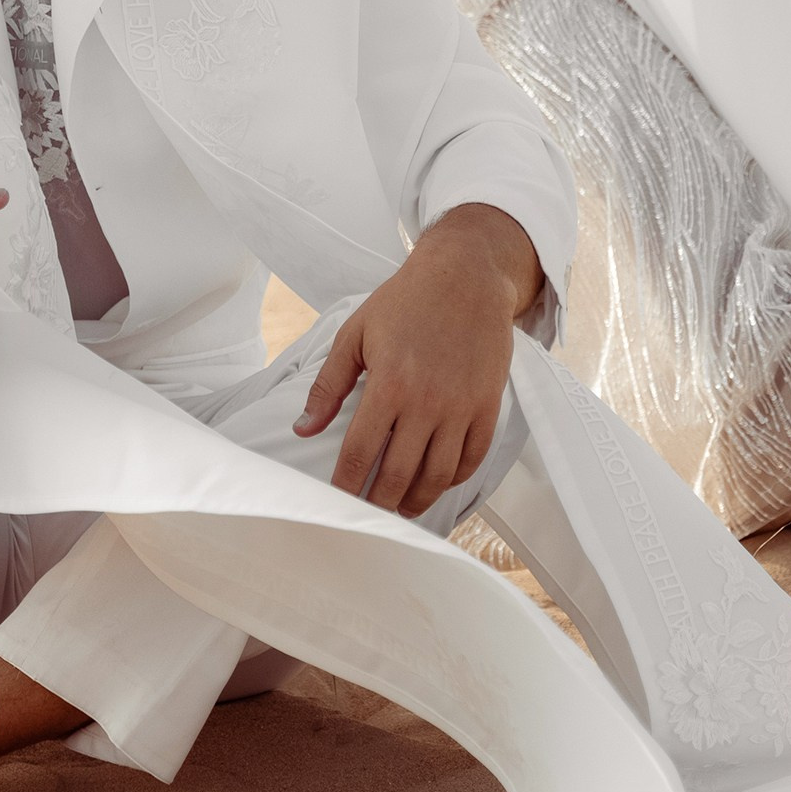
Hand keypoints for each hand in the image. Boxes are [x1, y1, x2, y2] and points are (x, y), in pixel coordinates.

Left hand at [292, 204, 542, 516]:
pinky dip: (453, 479)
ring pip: (437, 476)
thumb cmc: (406, 301)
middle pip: (399, 475)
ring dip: (417, 501)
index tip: (337, 502)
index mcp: (389, 384)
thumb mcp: (356, 334)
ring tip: (401, 508)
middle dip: (379, 503)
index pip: (361, 453)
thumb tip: (303, 428)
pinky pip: (472, 458)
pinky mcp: (487, 405)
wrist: (467, 275)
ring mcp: (461, 407)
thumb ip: (328, 385)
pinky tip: (437, 482)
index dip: (346, 485)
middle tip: (367, 516)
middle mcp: (427, 402)